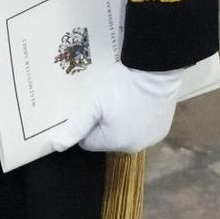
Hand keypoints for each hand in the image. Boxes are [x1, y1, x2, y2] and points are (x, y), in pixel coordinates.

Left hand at [49, 63, 182, 155]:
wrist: (156, 71)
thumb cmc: (122, 86)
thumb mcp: (93, 103)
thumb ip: (76, 126)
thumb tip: (57, 146)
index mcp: (114, 144)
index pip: (88, 141)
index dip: (87, 123)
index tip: (92, 107)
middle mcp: (133, 147)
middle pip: (107, 138)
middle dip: (104, 123)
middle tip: (108, 101)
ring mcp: (150, 140)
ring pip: (125, 134)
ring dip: (121, 122)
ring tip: (123, 100)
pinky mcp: (161, 131)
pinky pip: (142, 129)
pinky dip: (138, 119)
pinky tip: (138, 103)